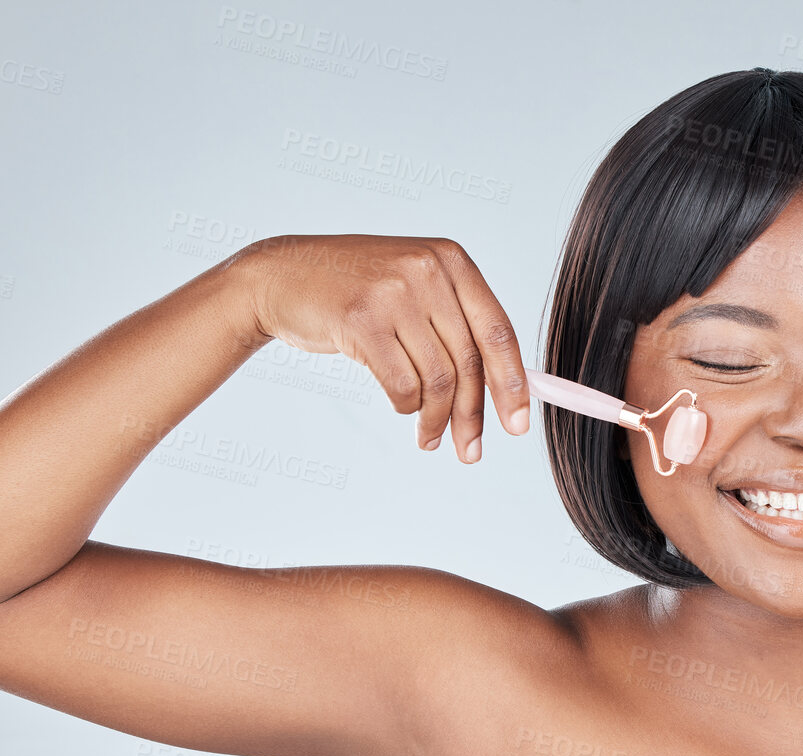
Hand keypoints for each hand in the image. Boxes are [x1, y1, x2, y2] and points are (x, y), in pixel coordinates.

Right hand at [238, 233, 530, 461]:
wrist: (282, 276)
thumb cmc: (355, 291)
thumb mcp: (414, 288)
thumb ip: (457, 325)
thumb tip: (506, 385)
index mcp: (452, 260)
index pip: (498, 330)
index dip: (513, 383)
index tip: (519, 423)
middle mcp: (427, 269)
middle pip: (469, 361)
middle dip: (473, 414)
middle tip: (472, 449)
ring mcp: (394, 292)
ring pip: (437, 378)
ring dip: (437, 419)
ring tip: (431, 437)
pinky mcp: (362, 319)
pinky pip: (402, 384)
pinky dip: (405, 406)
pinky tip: (402, 408)